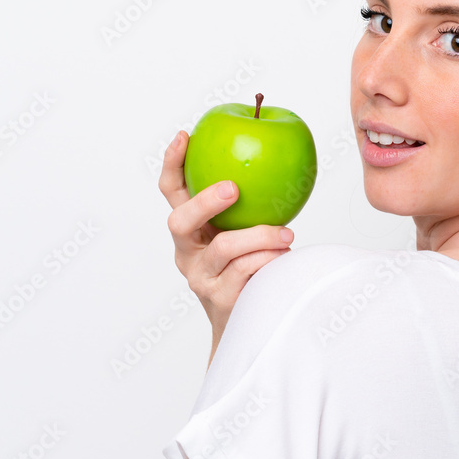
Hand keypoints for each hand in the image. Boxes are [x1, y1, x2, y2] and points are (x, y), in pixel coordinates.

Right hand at [158, 130, 294, 365]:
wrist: (248, 322)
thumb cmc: (251, 267)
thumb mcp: (246, 232)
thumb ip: (252, 207)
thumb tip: (282, 163)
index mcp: (190, 229)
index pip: (172, 191)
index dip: (173, 163)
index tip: (184, 135)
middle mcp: (187, 251)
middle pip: (180, 221)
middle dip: (204, 200)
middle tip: (232, 188)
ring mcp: (200, 276)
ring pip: (224, 247)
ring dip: (260, 236)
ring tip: (287, 234)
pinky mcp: (218, 298)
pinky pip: (246, 271)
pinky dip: (268, 258)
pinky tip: (284, 254)